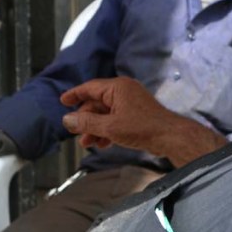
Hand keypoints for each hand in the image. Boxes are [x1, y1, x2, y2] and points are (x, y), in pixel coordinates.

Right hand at [61, 77, 225, 166]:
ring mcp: (131, 103)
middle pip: (97, 103)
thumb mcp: (109, 126)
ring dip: (95, 128)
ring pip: (106, 114)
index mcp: (117, 87)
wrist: (169, 136)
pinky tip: (102, 143)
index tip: (62, 101)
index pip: (90, 88)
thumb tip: (67, 119)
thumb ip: (86, 123)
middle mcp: (124, 91)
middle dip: (85, 119)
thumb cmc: (141, 128)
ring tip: (87, 143)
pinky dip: (107, 130)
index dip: (75, 94)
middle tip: (76, 133)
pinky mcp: (136, 115)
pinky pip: (115, 120)